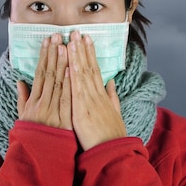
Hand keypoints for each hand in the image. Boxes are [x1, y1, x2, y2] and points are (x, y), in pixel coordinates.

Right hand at [17, 33, 71, 129]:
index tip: (47, 41)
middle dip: (53, 53)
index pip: (39, 74)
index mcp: (33, 102)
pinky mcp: (64, 120)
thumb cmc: (32, 137)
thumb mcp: (23, 117)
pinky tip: (73, 69)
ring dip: (62, 63)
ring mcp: (53, 112)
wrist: (39, 159)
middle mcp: (42, 104)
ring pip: (59, 83)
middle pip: (49, 74)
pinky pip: (67, 99)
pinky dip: (70, 83)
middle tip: (57, 35)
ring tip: (65, 45)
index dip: (44, 56)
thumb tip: (20, 81)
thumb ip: (22, 98)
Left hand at [67, 31, 125, 150]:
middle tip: (77, 31)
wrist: (111, 154)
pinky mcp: (82, 112)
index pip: (95, 70)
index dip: (90, 53)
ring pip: (82, 75)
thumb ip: (112, 97)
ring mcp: (89, 102)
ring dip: (77, 56)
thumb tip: (111, 82)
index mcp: (102, 96)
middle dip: (82, 49)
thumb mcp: (115, 114)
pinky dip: (74, 76)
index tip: (87, 38)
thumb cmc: (112, 137)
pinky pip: (77, 91)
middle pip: (88, 68)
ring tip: (72, 40)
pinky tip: (70, 63)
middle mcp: (96, 96)